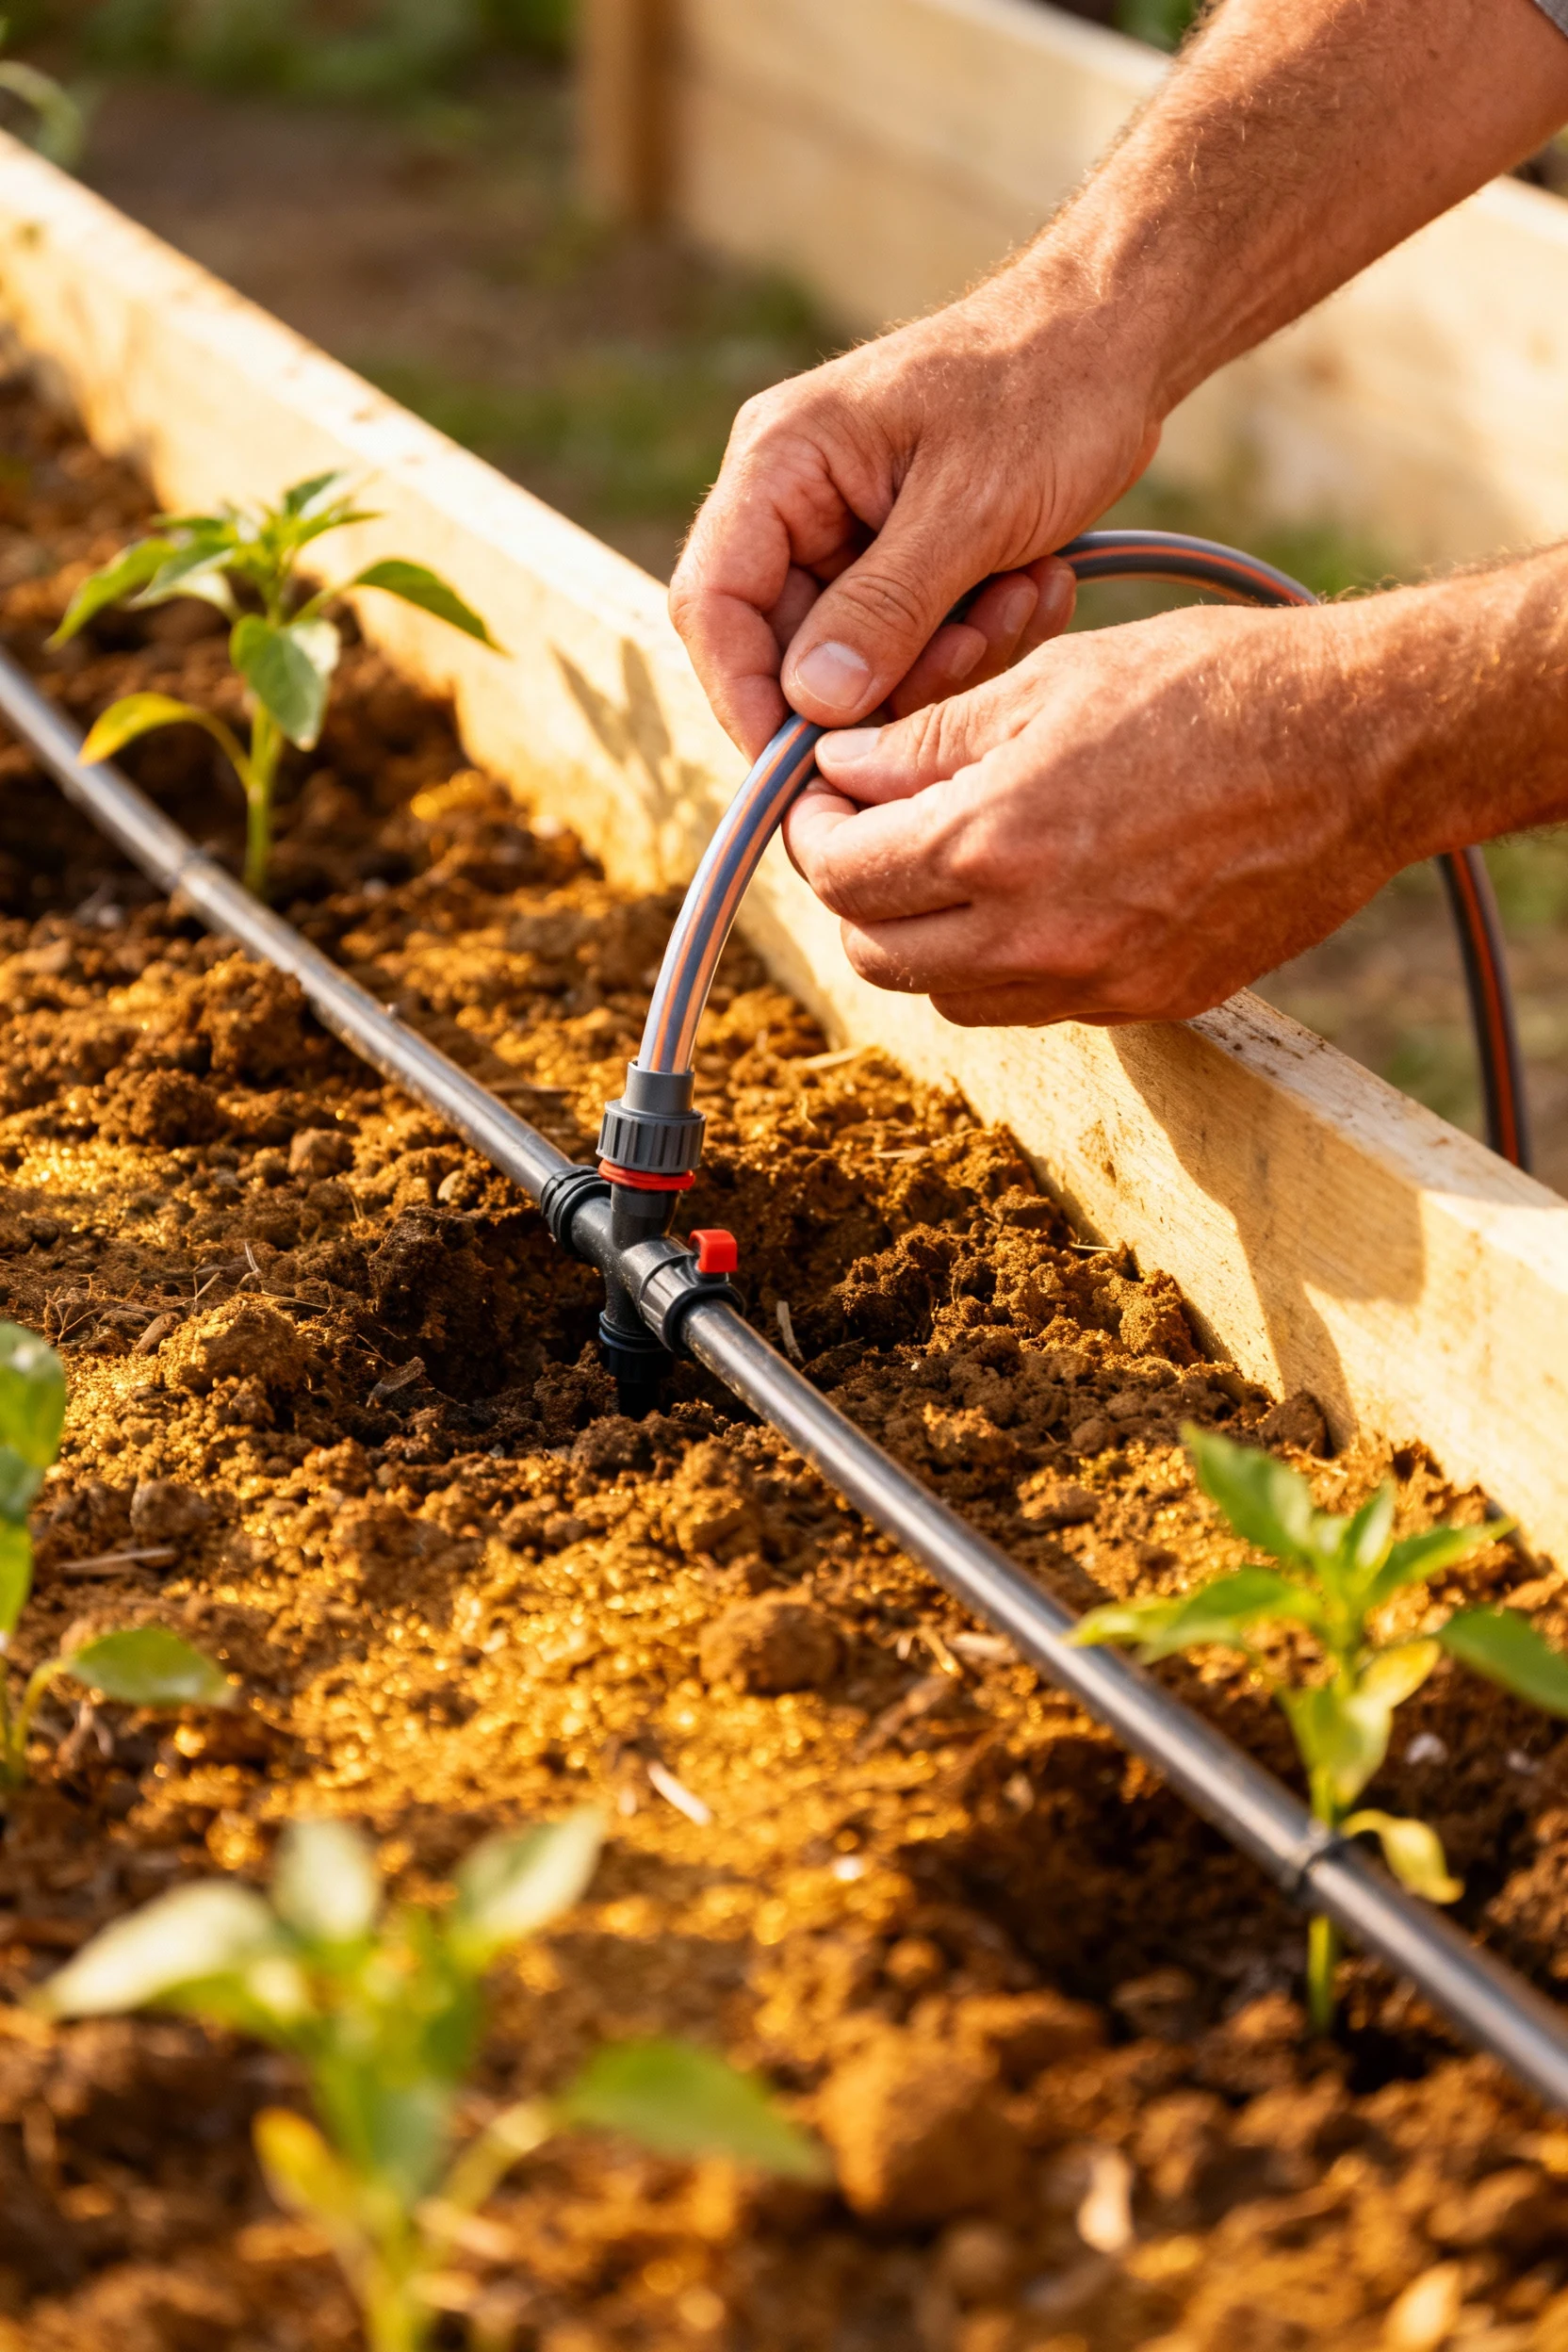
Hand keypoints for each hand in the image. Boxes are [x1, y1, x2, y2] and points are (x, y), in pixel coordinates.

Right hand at [669, 270, 1161, 755]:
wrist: (1117, 339)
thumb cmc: (1047, 389)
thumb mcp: (970, 507)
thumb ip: (886, 609)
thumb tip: (811, 706)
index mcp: (779, 463)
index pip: (713, 604)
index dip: (746, 697)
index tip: (804, 768)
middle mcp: (794, 502)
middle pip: (785, 648)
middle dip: (883, 678)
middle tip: (975, 648)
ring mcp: (845, 535)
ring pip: (858, 660)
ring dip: (945, 658)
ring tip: (1023, 596)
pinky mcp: (899, 564)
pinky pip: (911, 643)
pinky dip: (972, 638)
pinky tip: (1035, 587)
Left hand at [784, 596, 1420, 1028]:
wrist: (1362, 748)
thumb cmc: (1213, 688)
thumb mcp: (1052, 679)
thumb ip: (929, 741)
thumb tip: (841, 771)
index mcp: (995, 841)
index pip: (841, 874)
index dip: (814, 832)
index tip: (827, 797)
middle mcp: (1033, 935)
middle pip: (877, 951)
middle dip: (856, 890)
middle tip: (876, 829)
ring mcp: (1093, 982)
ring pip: (946, 993)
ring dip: (924, 934)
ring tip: (953, 859)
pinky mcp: (1147, 1003)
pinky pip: (1031, 1004)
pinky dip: (1003, 960)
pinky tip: (1037, 890)